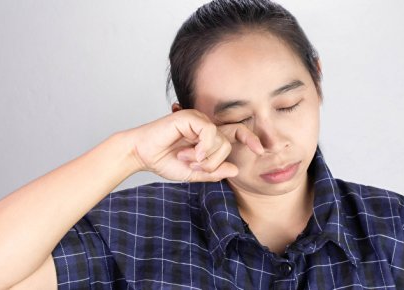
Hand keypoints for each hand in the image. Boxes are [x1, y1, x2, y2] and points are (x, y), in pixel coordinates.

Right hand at [128, 109, 262, 181]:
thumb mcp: (193, 173)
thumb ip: (213, 172)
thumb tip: (235, 169)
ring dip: (205, 157)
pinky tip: (189, 152)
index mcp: (209, 138)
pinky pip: (209, 131)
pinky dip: (202, 146)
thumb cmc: (164, 161)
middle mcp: (206, 127)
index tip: (262, 150)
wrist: (142, 155)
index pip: (237, 133)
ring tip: (185, 158)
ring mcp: (198, 120)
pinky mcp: (189, 117)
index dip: (251, 139)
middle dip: (216, 161)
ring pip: (220, 140)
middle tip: (197, 166)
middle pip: (230, 141)